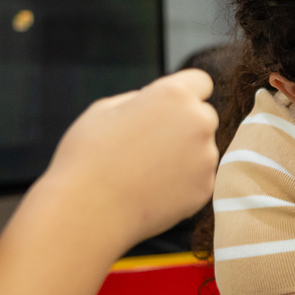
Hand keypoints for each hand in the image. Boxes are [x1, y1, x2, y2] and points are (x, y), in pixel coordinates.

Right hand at [38, 69, 219, 252]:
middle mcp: (199, 122)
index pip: (200, 82)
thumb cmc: (88, 156)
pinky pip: (199, 177)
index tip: (169, 107)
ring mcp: (206, 156)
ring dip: (184, 154)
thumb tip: (157, 102)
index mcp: (174, 95)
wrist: (87, 212)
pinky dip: (182, 182)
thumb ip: (141, 99)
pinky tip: (152, 190)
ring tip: (144, 171)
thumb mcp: (105, 110)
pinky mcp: (206, 187)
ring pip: (202, 149)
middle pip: (203, 116)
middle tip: (149, 144)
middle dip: (184, 124)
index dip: (184, 93)